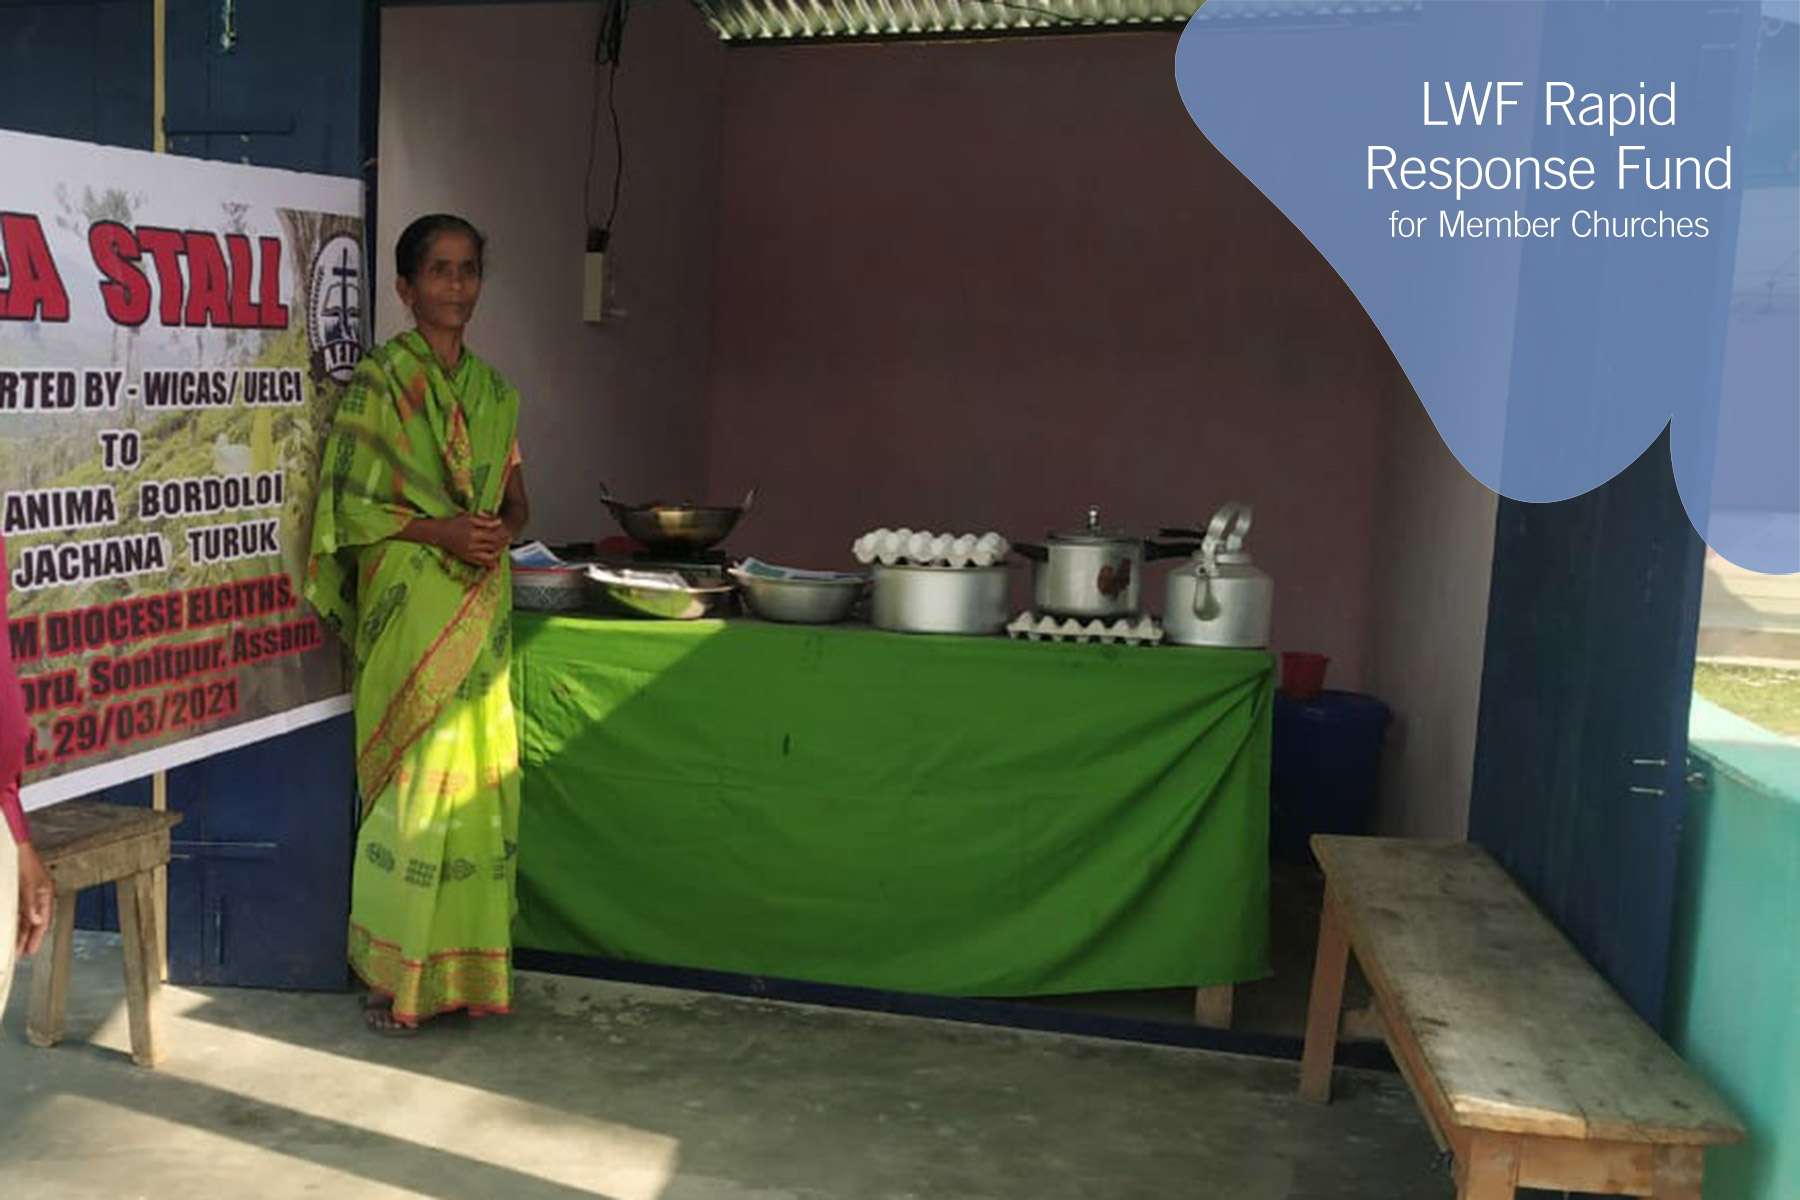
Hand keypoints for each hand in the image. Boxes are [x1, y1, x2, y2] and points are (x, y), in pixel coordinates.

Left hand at [16, 842, 52, 957]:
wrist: (15, 845)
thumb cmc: (23, 858)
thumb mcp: (28, 883)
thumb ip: (32, 903)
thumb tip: (36, 920)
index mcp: (46, 893)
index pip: (43, 921)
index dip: (37, 937)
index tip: (30, 950)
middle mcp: (38, 895)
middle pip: (34, 922)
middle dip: (28, 937)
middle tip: (22, 952)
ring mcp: (28, 894)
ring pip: (25, 918)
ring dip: (21, 931)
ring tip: (15, 945)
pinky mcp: (19, 891)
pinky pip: (18, 911)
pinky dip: (15, 921)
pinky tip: (11, 927)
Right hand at [438, 513, 507, 568]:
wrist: (440, 533)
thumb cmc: (455, 523)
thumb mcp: (470, 518)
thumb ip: (486, 521)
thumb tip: (499, 522)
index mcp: (474, 533)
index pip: (495, 535)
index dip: (503, 534)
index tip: (507, 531)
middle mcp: (473, 545)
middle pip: (494, 546)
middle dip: (503, 542)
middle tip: (508, 539)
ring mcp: (470, 553)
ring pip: (491, 555)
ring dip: (499, 551)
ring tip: (502, 547)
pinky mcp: (468, 558)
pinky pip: (482, 563)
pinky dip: (491, 562)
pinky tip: (495, 558)